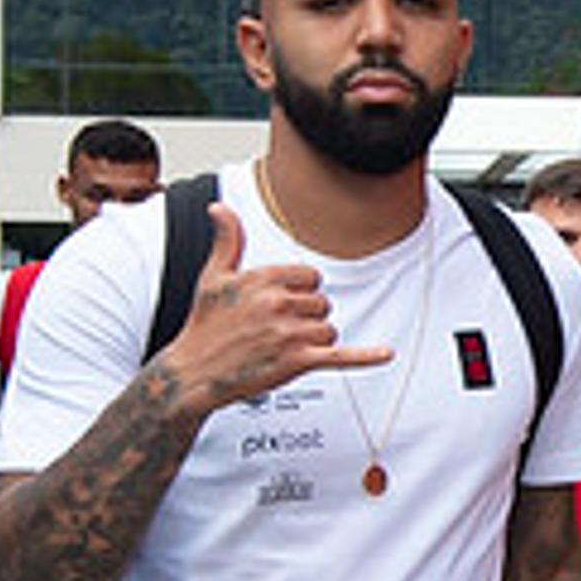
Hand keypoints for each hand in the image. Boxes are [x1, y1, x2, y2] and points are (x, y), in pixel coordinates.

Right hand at [162, 202, 388, 408]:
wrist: (195, 371)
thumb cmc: (205, 325)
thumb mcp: (213, 276)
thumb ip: (227, 240)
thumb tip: (220, 208)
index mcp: (264, 279)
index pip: (311, 278)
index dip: (300, 292)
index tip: (282, 303)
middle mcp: (279, 303)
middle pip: (322, 304)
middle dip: (305, 318)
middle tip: (276, 330)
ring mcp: (290, 333)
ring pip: (328, 330)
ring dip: (312, 341)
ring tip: (281, 347)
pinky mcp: (298, 362)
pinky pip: (341, 356)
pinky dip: (366, 356)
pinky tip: (386, 354)